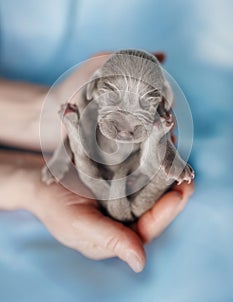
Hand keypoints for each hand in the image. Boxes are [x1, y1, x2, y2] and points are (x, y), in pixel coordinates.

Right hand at [0, 150, 193, 271]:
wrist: (41, 181)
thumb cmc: (55, 206)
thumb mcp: (79, 224)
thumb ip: (109, 239)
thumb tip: (140, 262)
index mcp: (117, 235)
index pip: (148, 227)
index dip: (166, 211)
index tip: (181, 193)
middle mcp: (125, 217)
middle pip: (155, 206)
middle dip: (171, 189)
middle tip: (185, 172)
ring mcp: (123, 197)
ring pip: (150, 187)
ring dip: (164, 172)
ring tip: (175, 155)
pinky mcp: (120, 180)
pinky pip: (139, 172)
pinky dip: (149, 161)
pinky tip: (158, 148)